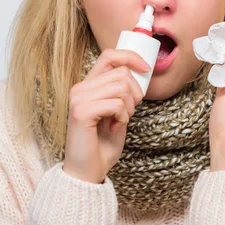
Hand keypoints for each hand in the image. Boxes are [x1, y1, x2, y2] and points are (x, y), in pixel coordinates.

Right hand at [62, 49, 149, 182]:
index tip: (146, 69)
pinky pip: (116, 104)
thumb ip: (122, 91)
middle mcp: (80, 88)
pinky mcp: (81, 112)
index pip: (110, 55)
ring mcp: (79, 98)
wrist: (89, 170)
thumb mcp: (117, 111)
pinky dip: (123, 116)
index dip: (131, 57)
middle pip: (122, 72)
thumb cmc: (103, 142)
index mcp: (88, 84)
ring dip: (129, 107)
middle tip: (129, 112)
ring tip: (120, 120)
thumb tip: (141, 70)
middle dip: (135, 92)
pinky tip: (115, 127)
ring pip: (121, 87)